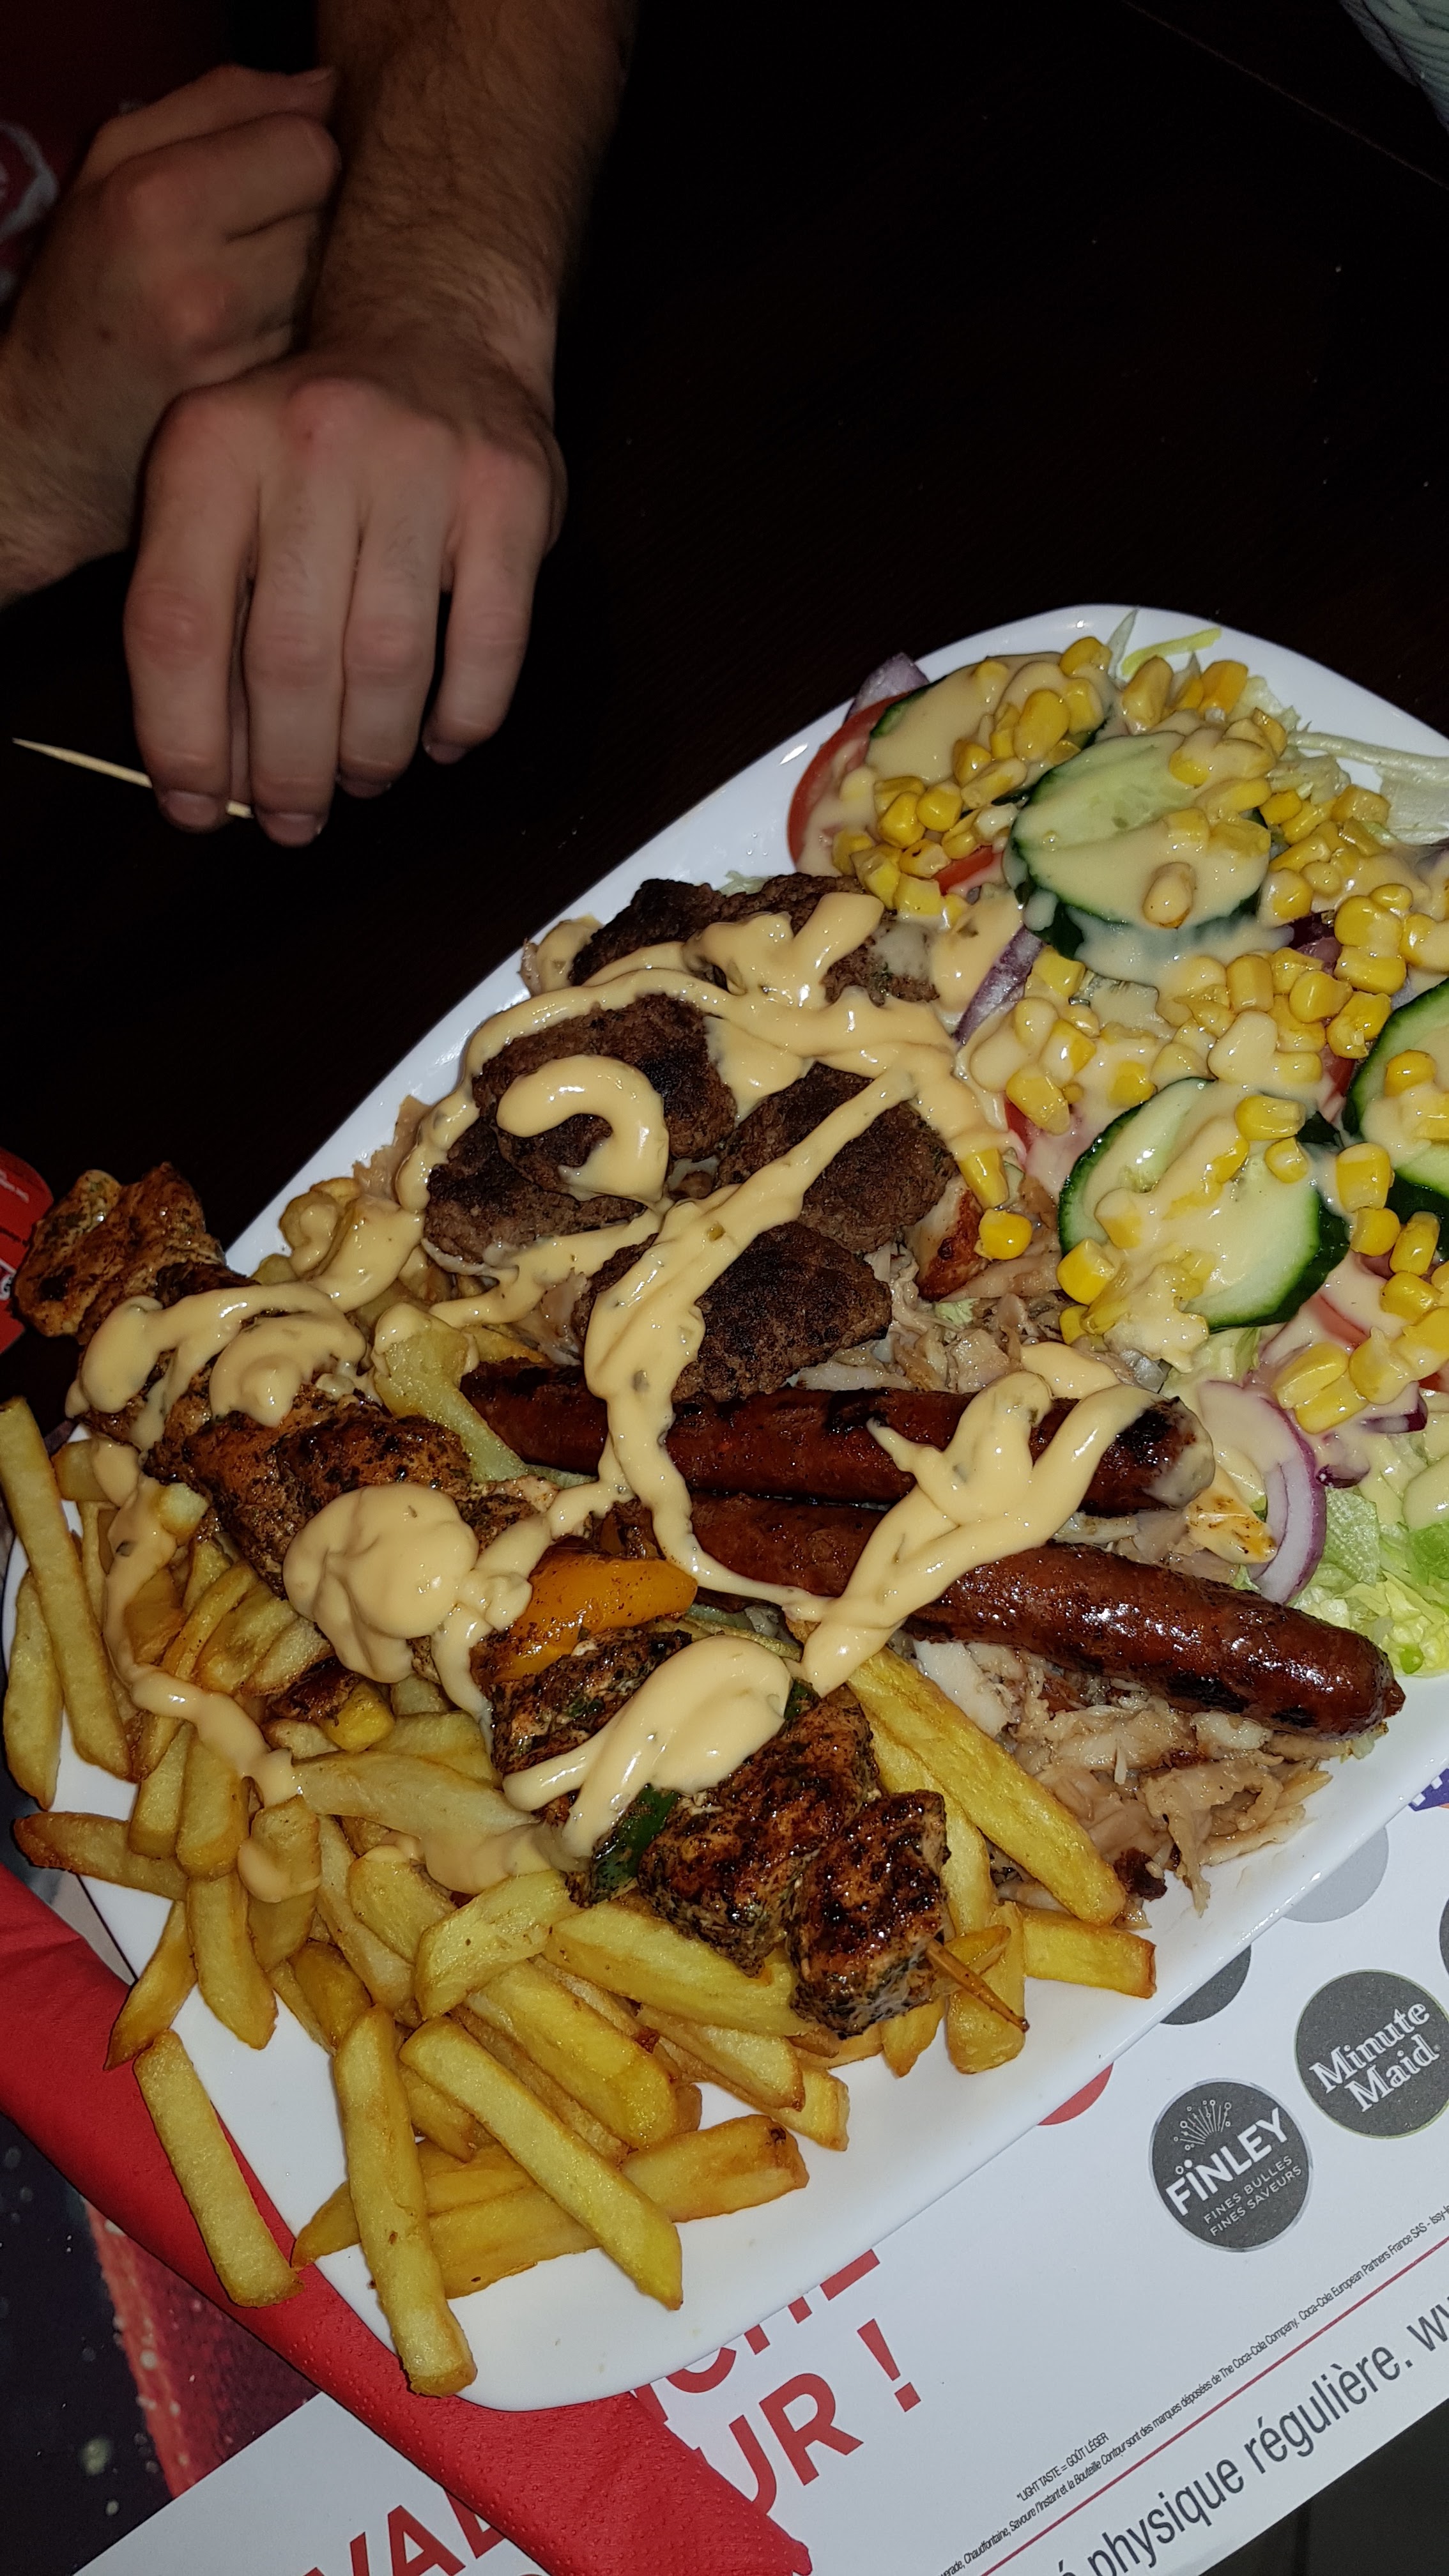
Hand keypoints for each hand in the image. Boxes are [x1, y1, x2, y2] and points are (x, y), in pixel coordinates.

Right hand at [0, 65, 338, 602]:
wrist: (58, 428)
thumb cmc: (91, 280)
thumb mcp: (115, 164)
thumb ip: (220, 104)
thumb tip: (327, 89)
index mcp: (159, 200)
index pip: (309, 147)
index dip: (299, 156)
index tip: (266, 180)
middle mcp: (205, 284)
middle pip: (336, 214)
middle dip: (311, 218)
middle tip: (259, 242)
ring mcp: (241, 360)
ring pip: (344, 283)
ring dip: (319, 282)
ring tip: (259, 295)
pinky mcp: (266, 412)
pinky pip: (330, 344)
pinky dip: (315, 339)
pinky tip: (268, 344)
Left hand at [124, 345, 563, 842]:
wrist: (437, 329)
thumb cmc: (320, 448)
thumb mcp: (229, 495)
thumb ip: (212, 617)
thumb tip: (220, 775)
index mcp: (214, 447)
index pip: (178, 623)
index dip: (185, 739)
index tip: (199, 808)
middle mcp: (311, 443)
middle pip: (288, 659)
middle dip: (289, 770)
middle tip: (295, 817)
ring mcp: (419, 464)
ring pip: (388, 663)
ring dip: (374, 752)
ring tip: (365, 777)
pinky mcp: (509, 494)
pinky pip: (489, 645)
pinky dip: (465, 717)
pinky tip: (444, 740)